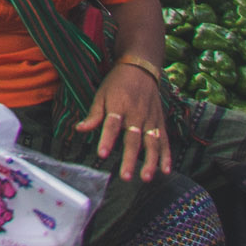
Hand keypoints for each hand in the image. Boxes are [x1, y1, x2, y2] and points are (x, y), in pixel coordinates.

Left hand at [75, 63, 171, 181]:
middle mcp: (136, 114)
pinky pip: (165, 140)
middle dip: (130, 158)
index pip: (112, 125)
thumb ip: (94, 115)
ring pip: (152, 143)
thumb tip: (79, 129)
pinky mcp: (160, 122)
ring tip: (146, 178)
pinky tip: (165, 170)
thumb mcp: (102, 94)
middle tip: (125, 177)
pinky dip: (166, 155)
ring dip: (150, 161)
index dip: (107, 139)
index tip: (102, 154)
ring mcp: (150, 119)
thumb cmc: (117, 83)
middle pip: (133, 139)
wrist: (141, 68)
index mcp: (119, 106)